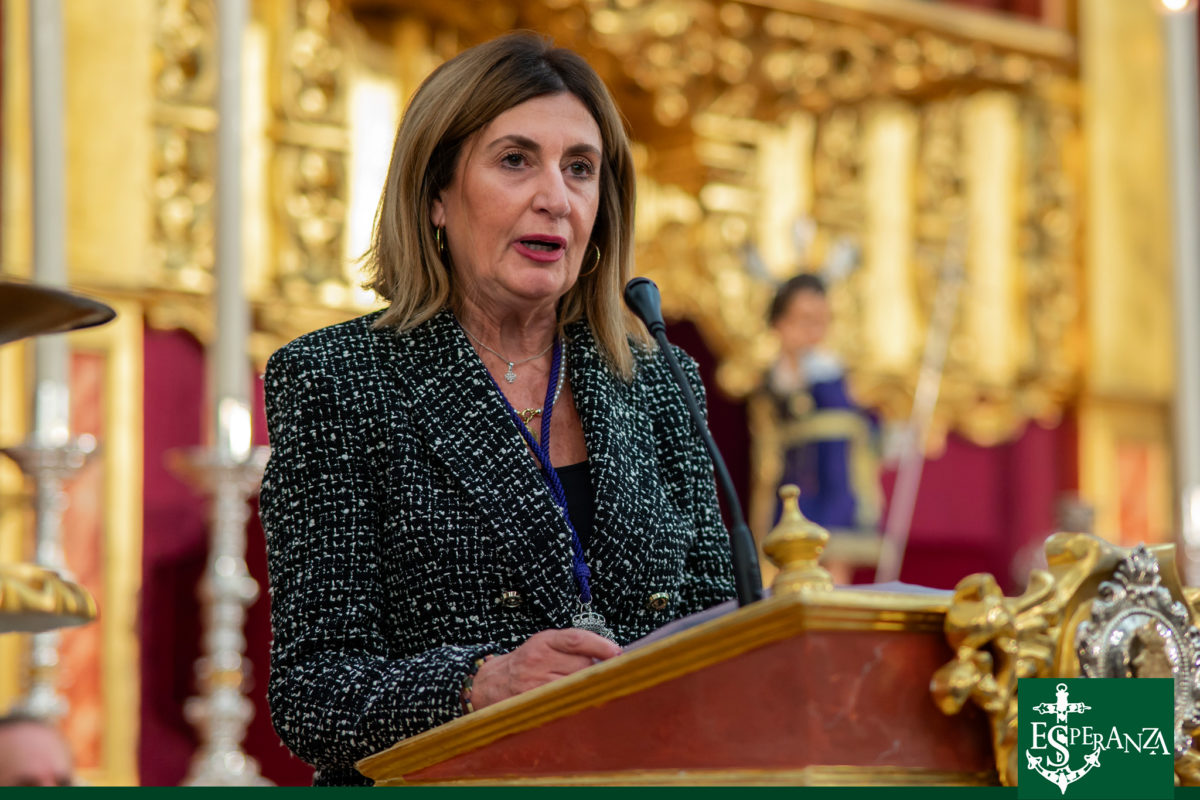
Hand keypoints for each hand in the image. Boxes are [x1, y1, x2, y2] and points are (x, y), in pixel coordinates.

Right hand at [470, 628, 621, 709]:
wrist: (491, 683)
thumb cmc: (525, 662)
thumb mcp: (544, 644)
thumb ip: (571, 646)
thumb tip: (610, 656)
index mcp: (543, 641)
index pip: (576, 640)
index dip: (600, 646)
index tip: (618, 653)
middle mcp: (538, 659)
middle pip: (581, 666)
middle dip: (595, 671)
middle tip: (601, 675)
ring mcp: (534, 683)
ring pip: (575, 685)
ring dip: (586, 687)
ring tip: (585, 688)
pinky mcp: (533, 703)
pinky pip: (563, 703)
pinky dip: (574, 701)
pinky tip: (577, 701)